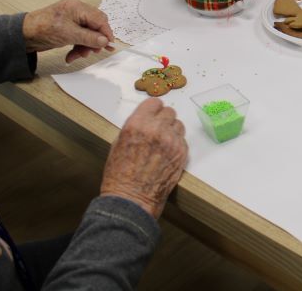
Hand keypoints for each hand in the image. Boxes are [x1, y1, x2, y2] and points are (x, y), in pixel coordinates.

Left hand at [22, 0, 114, 62]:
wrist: (22, 35)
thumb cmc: (43, 28)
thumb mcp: (68, 34)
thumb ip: (89, 37)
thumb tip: (105, 41)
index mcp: (78, 7)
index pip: (100, 19)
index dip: (106, 32)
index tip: (109, 45)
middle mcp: (77, 12)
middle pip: (95, 27)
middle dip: (94, 41)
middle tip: (92, 52)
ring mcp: (72, 21)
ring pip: (88, 35)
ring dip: (84, 47)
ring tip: (77, 56)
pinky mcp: (68, 29)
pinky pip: (79, 38)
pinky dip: (77, 48)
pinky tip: (71, 56)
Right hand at [100, 98, 187, 218]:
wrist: (131, 199)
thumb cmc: (120, 175)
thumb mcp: (118, 143)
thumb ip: (134, 127)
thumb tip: (146, 119)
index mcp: (137, 124)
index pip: (154, 103)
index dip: (153, 109)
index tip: (152, 114)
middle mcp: (157, 130)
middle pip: (169, 112)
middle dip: (163, 119)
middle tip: (157, 130)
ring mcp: (172, 142)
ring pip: (179, 125)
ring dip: (172, 131)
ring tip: (162, 142)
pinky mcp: (182, 153)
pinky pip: (183, 140)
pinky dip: (177, 144)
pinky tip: (167, 153)